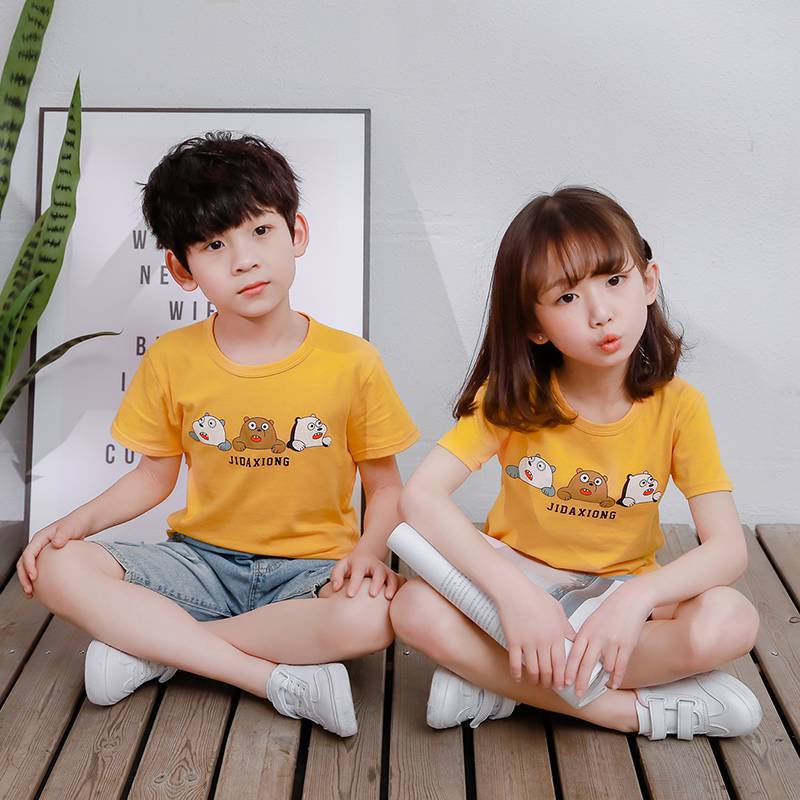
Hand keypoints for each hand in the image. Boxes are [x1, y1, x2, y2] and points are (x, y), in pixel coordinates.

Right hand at [16, 513, 89, 597]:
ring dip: (28, 580)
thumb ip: (64, 533)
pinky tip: (41, 588)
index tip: (34, 577)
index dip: (29, 566)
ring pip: (29, 567)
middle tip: (29, 590)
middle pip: (24, 562)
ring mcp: (42, 551)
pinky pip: (38, 568)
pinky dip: (37, 578)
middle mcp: (39, 545)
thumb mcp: (71, 527)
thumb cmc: (76, 523)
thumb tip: (56, 542)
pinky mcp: (48, 557)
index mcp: (41, 538)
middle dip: (24, 577)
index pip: (29, 553)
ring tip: (31, 593)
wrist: (82, 523)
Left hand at [330, 548, 404, 598]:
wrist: (366, 556)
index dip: (354, 583)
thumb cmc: (353, 565)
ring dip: (392, 586)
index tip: (350, 594)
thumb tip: (335, 587)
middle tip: (372, 594)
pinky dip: (402, 587)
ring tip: (388, 597)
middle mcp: (375, 566)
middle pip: (378, 573)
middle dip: (376, 583)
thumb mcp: (342, 566)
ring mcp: (386, 571)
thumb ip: (336, 576)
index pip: (358, 572)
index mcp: (361, 563)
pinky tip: (400, 597)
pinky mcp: (393, 576)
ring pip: (392, 576)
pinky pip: (400, 581)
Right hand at [495, 579, 575, 688]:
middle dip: (549, 683)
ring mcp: (527, 642)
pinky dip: (517, 674)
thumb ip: (566, 626)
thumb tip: (574, 639)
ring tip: (536, 682)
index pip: (561, 664)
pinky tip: (518, 678)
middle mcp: (543, 641)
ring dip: (535, 680)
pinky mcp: (513, 641)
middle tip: (549, 686)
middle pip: (548, 670)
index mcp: (556, 634)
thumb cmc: (536, 597)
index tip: (562, 685)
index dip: (561, 678)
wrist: (514, 590)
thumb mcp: (557, 609)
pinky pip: (515, 663)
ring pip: (533, 670)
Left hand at [564, 582, 652, 696]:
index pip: (574, 654)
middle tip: (577, 693)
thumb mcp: (591, 621)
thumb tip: (575, 654)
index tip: (564, 682)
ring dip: (601, 679)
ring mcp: (612, 643)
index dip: (568, 670)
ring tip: (597, 687)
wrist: (630, 600)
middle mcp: (597, 638)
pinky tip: (612, 684)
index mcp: (586, 631)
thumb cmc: (610, 611)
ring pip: (604, 668)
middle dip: (580, 682)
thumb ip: (583, 637)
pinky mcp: (626, 646)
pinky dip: (616, 678)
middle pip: (586, 665)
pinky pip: (620, 667)